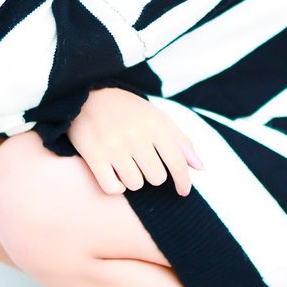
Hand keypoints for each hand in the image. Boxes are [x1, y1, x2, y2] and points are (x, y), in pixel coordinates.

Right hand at [66, 86, 204, 196]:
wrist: (85, 95)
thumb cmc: (127, 110)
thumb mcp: (157, 117)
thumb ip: (180, 142)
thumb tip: (200, 168)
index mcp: (155, 124)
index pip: (177, 162)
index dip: (183, 181)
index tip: (183, 191)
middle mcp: (136, 135)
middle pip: (156, 178)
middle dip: (152, 174)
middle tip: (141, 162)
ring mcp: (114, 146)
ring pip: (135, 184)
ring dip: (133, 180)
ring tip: (125, 164)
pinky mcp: (94, 156)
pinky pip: (113, 188)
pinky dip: (116, 186)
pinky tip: (113, 172)